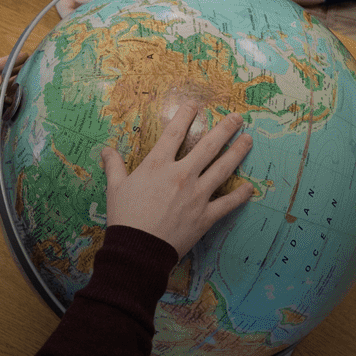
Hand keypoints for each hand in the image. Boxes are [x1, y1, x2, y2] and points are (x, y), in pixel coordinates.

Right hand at [99, 108, 254, 256]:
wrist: (138, 250)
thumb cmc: (125, 218)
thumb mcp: (115, 188)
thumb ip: (114, 166)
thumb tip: (105, 151)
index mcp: (158, 165)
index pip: (174, 132)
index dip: (185, 115)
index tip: (194, 104)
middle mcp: (182, 175)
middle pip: (208, 146)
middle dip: (225, 129)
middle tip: (238, 118)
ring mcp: (197, 195)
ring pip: (222, 168)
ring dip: (237, 152)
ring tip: (248, 140)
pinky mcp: (205, 216)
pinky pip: (227, 203)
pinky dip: (239, 195)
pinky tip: (249, 187)